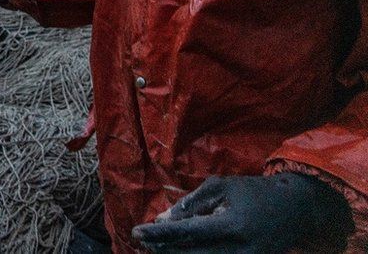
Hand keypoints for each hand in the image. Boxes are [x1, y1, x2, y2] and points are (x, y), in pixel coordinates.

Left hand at [131, 174, 351, 252]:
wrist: (297, 210)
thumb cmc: (254, 192)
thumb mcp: (221, 187)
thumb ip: (191, 203)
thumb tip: (162, 219)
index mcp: (232, 225)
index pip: (187, 233)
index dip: (160, 234)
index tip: (137, 232)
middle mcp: (239, 250)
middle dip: (163, 249)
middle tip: (140, 241)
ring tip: (155, 246)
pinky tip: (177, 250)